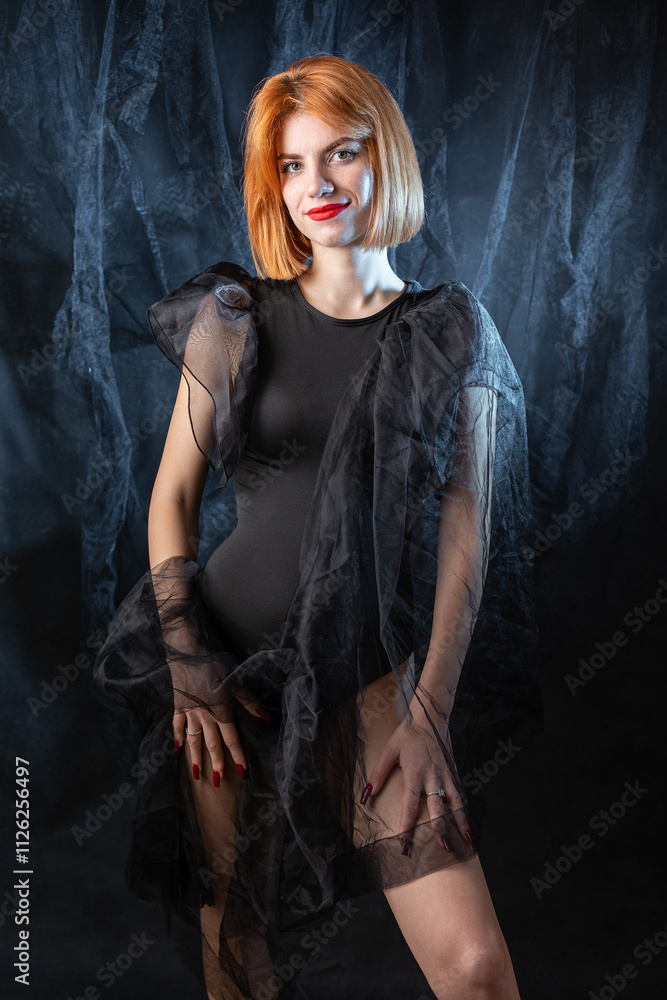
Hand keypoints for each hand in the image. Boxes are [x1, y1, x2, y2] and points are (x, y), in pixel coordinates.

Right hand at [168, 652, 272, 785]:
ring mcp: (190, 713)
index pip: (231, 739)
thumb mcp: (234, 681)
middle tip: (217, 781)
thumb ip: (249, 701)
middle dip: (216, 763)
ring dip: (196, 758)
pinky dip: (178, 738)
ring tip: (197, 774)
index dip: (238, 756)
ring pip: (193, 740)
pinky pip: (177, 726)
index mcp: (221, 711)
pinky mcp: (178, 707)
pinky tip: (178, 750)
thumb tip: (267, 717)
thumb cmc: (213, 666)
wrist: (187, 655)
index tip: (242, 772)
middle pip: (212, 744)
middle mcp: (205, 716)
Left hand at [362, 697, 472, 852]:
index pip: (410, 805)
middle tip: (445, 850)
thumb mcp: (389, 751)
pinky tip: (469, 824)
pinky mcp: (454, 772)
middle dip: (440, 829)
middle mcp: (432, 777)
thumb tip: (366, 795)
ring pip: (455, 803)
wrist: (430, 717)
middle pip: (438, 808)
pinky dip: (465, 810)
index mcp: (414, 773)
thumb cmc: (407, 735)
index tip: (405, 844)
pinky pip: (460, 794)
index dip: (407, 826)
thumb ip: (378, 773)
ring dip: (461, 823)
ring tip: (469, 842)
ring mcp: (446, 775)